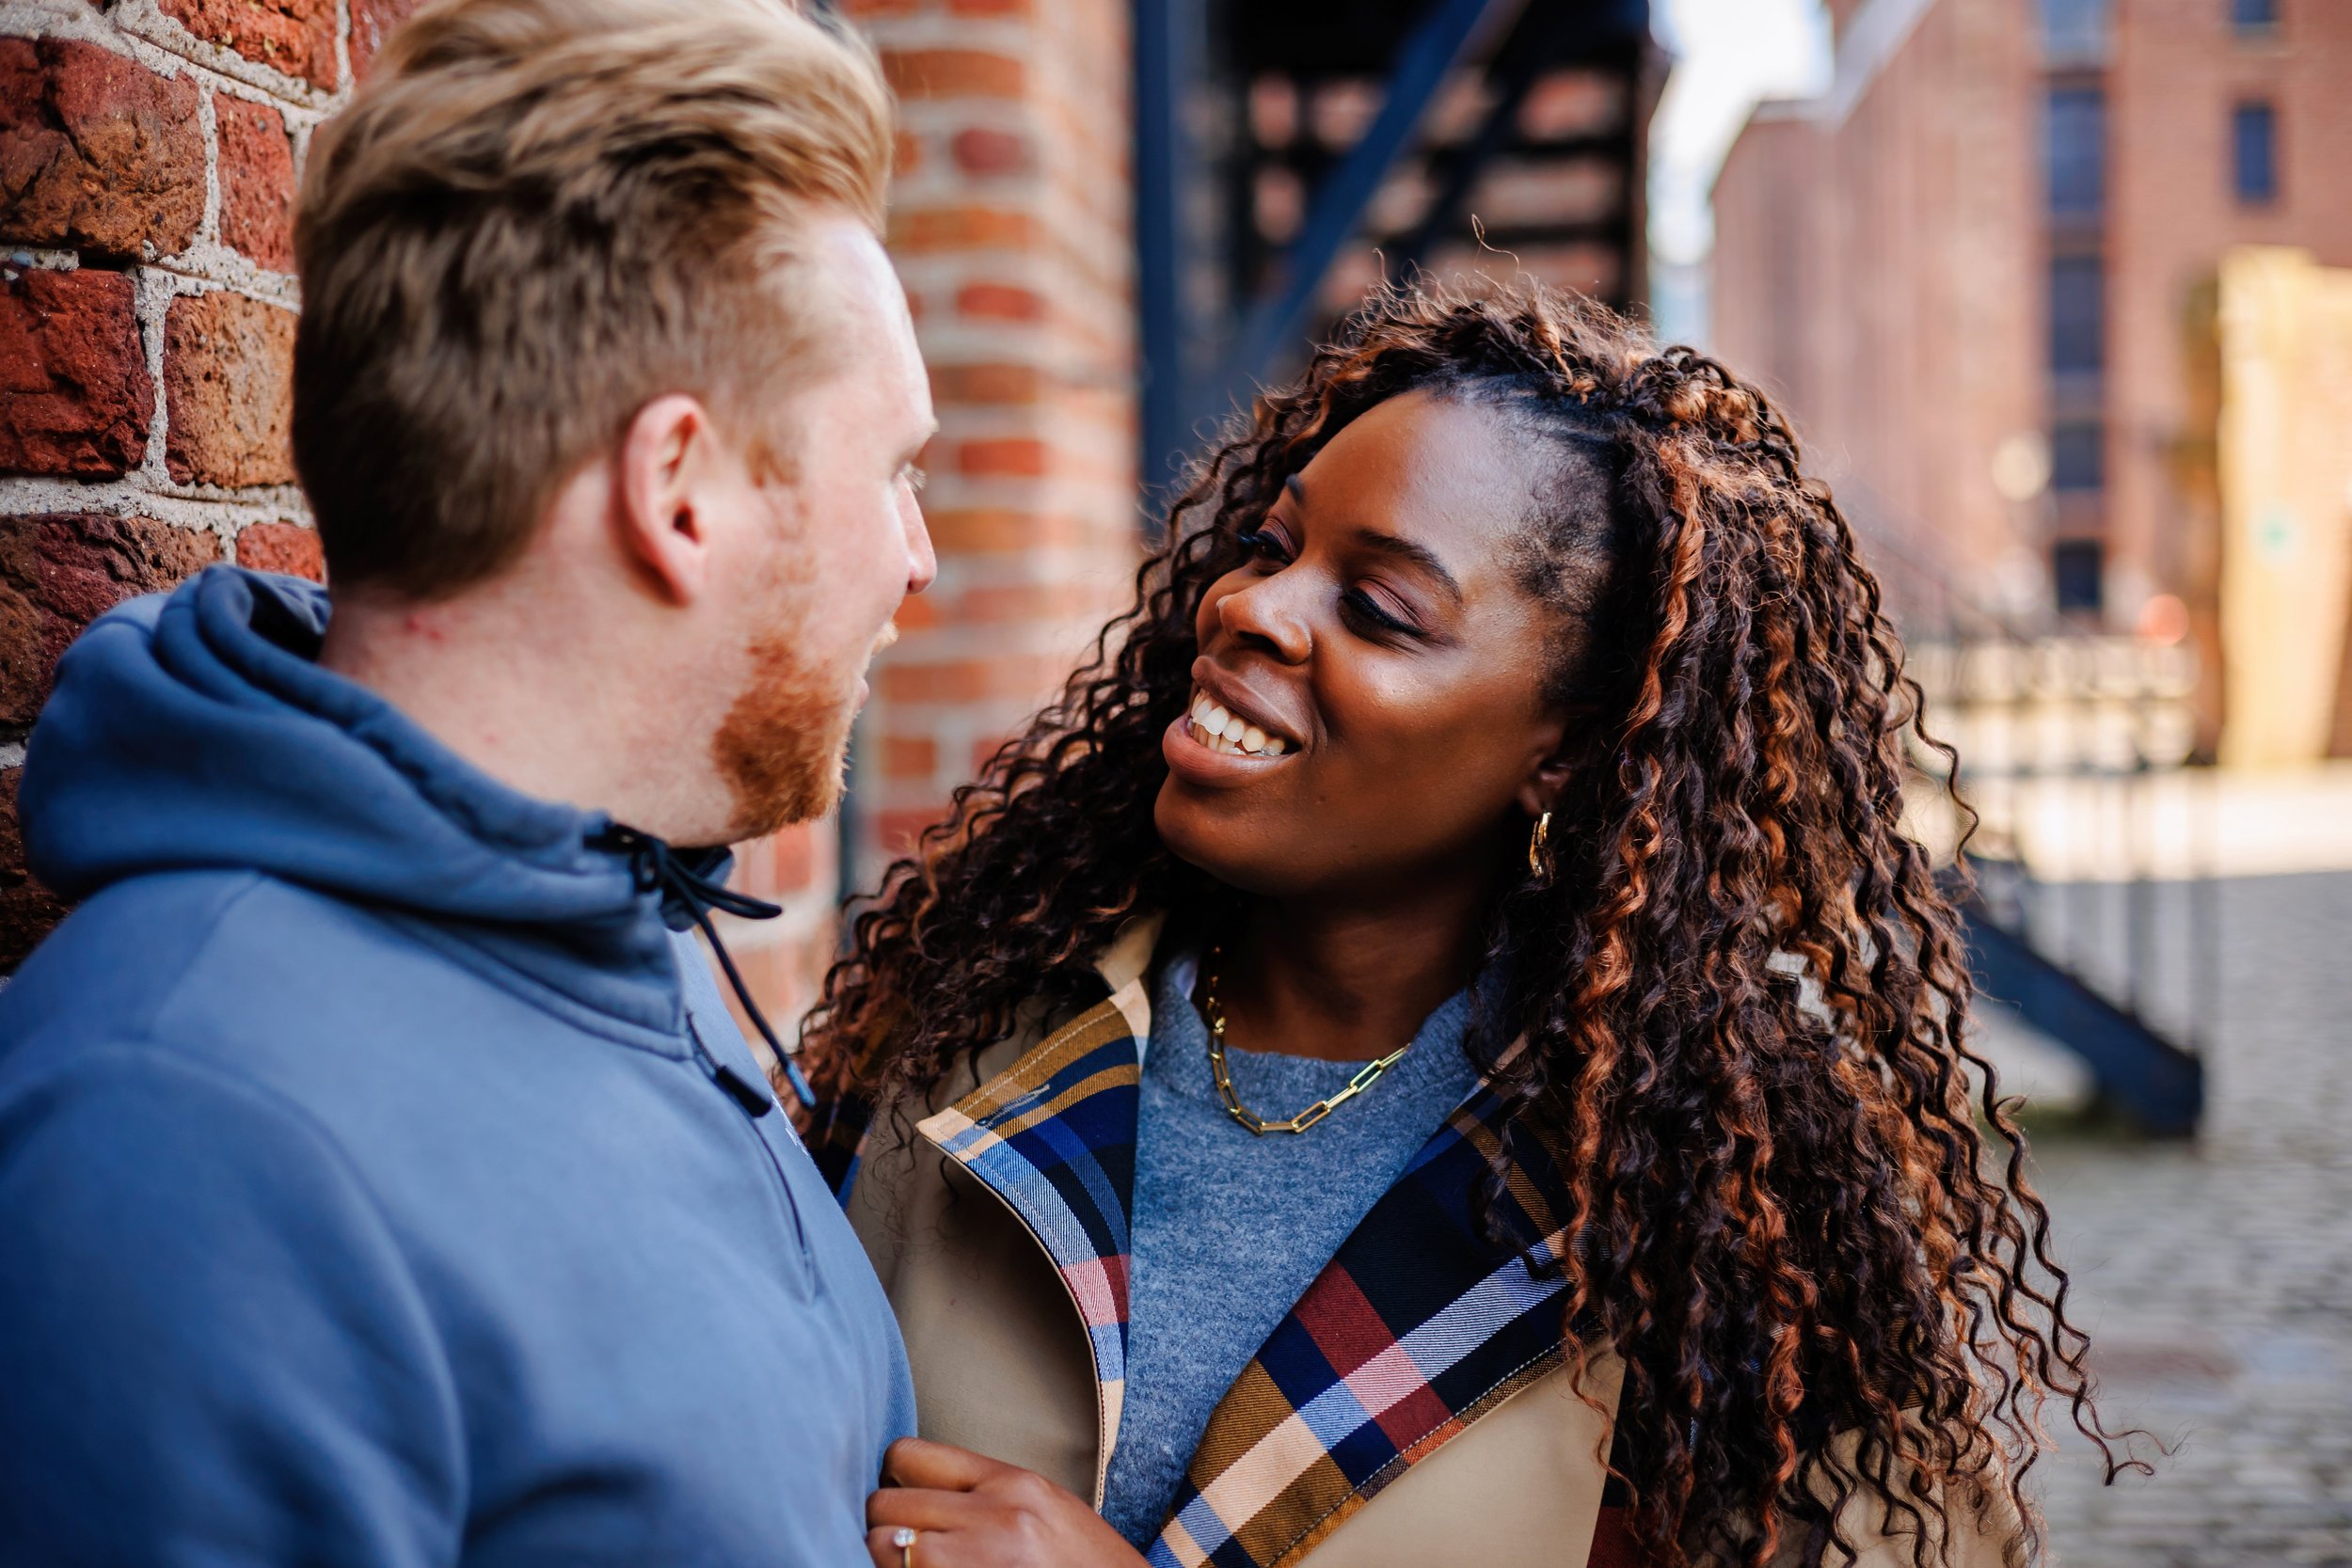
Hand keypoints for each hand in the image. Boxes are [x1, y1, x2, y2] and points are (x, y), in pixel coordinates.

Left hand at [865, 1437, 1149, 1567]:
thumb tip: (918, 1493)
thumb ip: (988, 1497)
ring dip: (882, 1560)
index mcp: (1014, 1484)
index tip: (902, 1502)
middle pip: (884, 1502)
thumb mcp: (1046, 1513)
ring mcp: (976, 1561)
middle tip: (901, 1548)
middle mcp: (994, 1515)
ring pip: (877, 1545)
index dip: (893, 1480)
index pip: (908, 1454)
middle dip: (883, 1527)